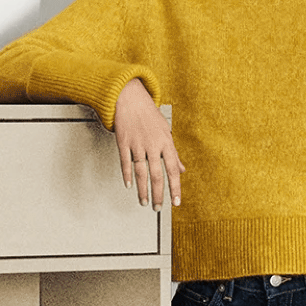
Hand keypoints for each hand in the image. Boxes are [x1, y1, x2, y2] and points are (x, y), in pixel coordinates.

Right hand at [113, 78, 180, 208]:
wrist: (130, 98)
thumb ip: (173, 153)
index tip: (176, 202)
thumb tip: (182, 169)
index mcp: (166, 143)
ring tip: (144, 202)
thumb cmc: (148, 115)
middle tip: (158, 208)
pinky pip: (126, 162)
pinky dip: (127, 174)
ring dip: (143, 189)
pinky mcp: (124, 142)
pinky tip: (129, 185)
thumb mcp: (165, 132)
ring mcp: (138, 144)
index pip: (173, 170)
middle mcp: (153, 145)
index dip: (175, 187)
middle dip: (159, 194)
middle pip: (157, 175)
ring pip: (141, 172)